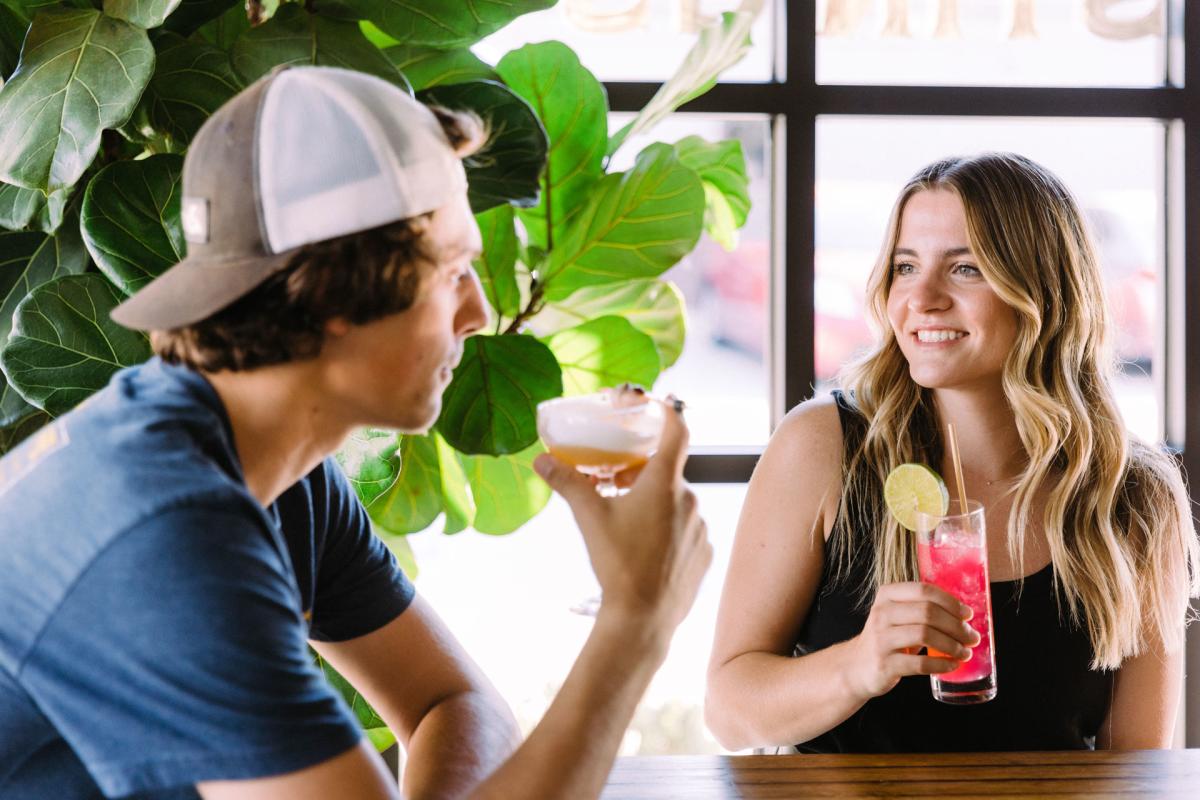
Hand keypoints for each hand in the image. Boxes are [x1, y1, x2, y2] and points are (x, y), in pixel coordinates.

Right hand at [534, 397, 711, 631]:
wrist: (643, 618)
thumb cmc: (617, 563)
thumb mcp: (588, 517)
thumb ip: (567, 482)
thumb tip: (541, 460)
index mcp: (664, 483)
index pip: (676, 431)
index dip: (668, 412)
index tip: (657, 403)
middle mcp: (689, 500)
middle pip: (666, 472)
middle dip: (640, 474)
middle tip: (613, 485)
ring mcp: (701, 528)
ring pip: (675, 503)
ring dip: (653, 504)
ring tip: (626, 525)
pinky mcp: (705, 554)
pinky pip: (685, 531)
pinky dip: (666, 531)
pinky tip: (644, 550)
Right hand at [847, 582, 980, 699]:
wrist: (857, 666)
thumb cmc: (888, 638)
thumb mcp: (897, 615)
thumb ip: (922, 608)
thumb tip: (964, 613)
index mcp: (887, 595)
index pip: (924, 590)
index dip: (950, 602)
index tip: (968, 615)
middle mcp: (881, 614)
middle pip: (928, 612)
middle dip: (956, 626)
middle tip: (972, 637)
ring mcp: (881, 639)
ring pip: (925, 635)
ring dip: (952, 645)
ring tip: (965, 652)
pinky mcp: (884, 664)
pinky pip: (920, 664)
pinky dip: (942, 664)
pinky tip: (952, 665)